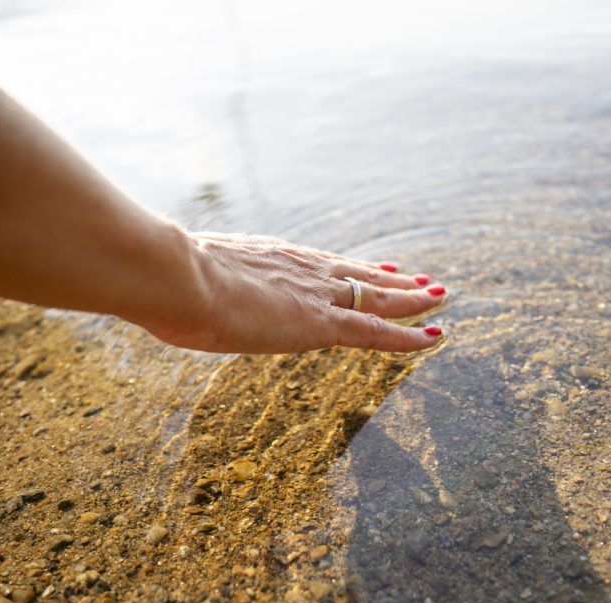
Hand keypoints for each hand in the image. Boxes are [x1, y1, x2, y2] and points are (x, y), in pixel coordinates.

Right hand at [146, 232, 446, 354]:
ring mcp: (316, 295)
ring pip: (378, 298)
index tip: (384, 267)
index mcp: (277, 258)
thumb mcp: (192, 277)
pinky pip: (375, 331)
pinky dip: (407, 336)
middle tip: (425, 280)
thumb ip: (204, 284)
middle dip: (396, 281)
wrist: (177, 278)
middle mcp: (305, 270)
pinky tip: (431, 336)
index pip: (330, 263)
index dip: (360, 268)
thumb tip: (182, 292)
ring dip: (412, 301)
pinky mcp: (321, 324)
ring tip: (439, 297)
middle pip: (363, 275)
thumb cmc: (171, 280)